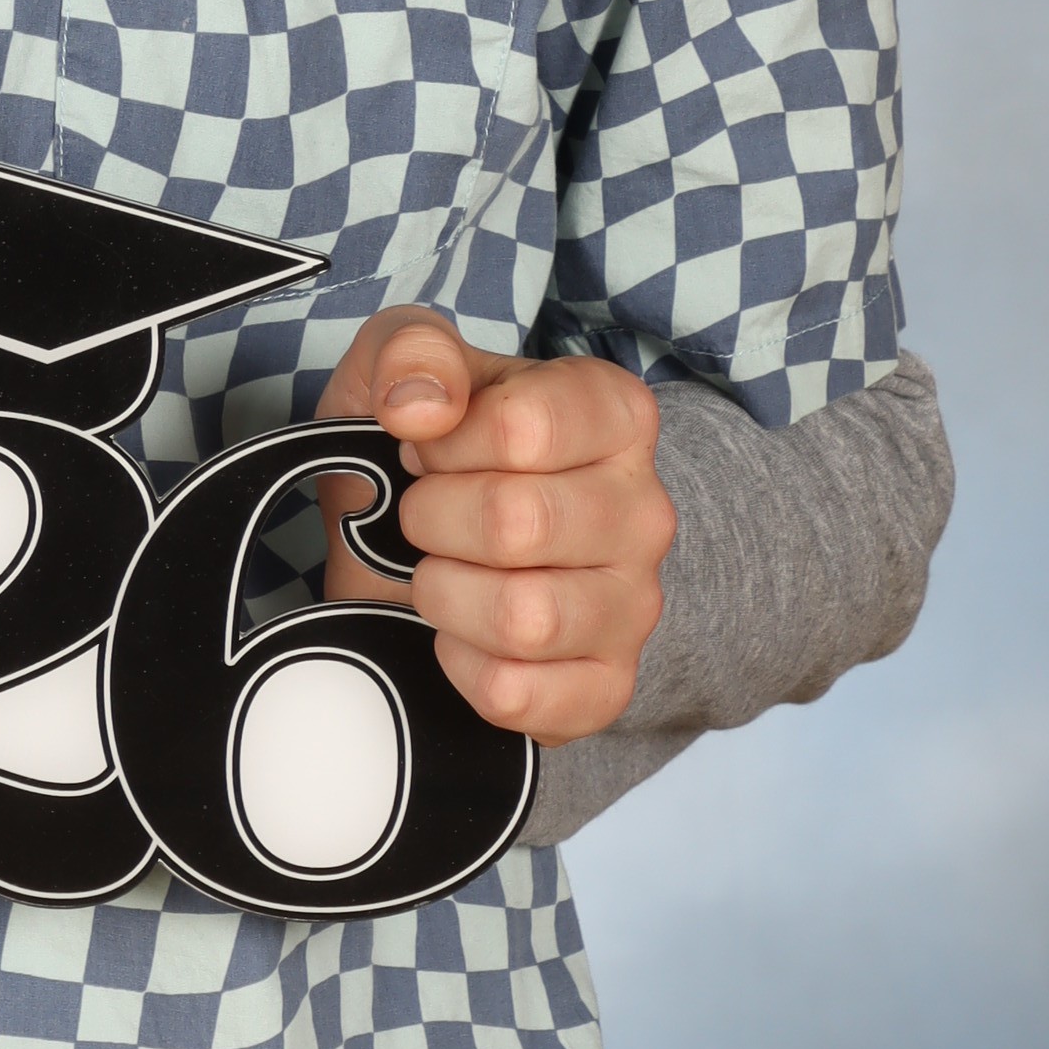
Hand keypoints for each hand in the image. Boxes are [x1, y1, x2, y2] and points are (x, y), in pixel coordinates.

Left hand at [312, 307, 674, 741]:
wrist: (421, 549)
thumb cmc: (427, 450)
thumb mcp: (403, 363)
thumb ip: (412, 353)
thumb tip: (419, 408)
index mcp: (615, 413)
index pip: (520, 429)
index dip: (441, 443)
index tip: (427, 448)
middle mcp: (645, 509)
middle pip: (516, 523)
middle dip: (432, 520)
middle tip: (422, 515)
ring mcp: (636, 605)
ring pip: (524, 618)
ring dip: (444, 594)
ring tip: (438, 572)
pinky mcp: (607, 688)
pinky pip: (518, 695)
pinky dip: (460, 668)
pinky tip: (458, 635)